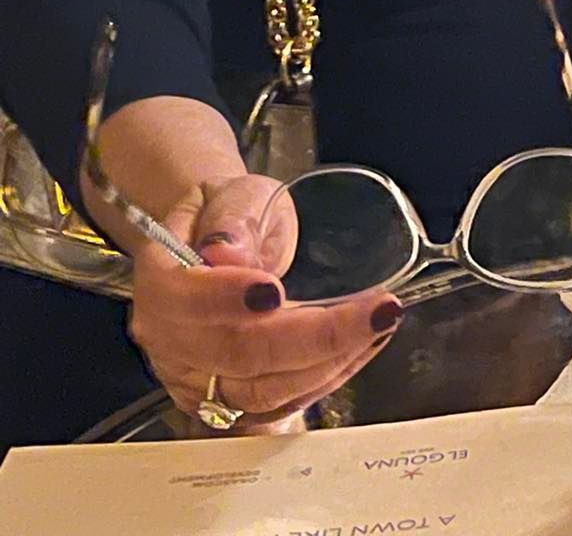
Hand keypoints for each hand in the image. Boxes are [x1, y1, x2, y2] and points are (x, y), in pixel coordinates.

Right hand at [128, 172, 402, 429]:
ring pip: (261, 393)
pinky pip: (278, 406)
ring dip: (329, 364)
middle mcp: (171, 342)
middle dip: (314, 338)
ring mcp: (197, 381)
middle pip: (236, 356)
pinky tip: (363, 346)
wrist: (222, 240)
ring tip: (379, 324)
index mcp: (161, 280)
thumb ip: (234, 219)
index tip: (275, 291)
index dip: (226, 301)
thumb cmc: (231, 214)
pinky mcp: (229, 402)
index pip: (182, 301)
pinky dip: (325, 379)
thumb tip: (229, 253)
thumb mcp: (234, 194)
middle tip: (376, 310)